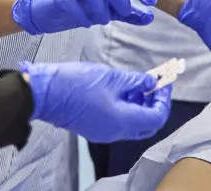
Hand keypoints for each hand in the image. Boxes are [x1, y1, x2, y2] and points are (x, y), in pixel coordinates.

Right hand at [12, 0, 156, 35]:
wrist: (48, 9)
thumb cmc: (81, 4)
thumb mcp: (108, 8)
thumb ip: (128, 12)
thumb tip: (149, 17)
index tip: (150, 2)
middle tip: (125, 11)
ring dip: (99, 5)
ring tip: (104, 20)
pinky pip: (69, 1)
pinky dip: (81, 13)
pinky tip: (87, 23)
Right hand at [21, 61, 171, 142]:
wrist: (45, 93)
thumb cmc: (75, 84)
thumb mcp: (112, 77)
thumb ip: (136, 82)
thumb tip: (151, 83)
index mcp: (123, 121)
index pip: (157, 117)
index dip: (164, 99)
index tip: (165, 82)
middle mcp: (115, 132)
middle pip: (147, 124)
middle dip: (155, 104)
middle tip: (156, 84)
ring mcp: (104, 132)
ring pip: (133, 124)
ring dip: (141, 105)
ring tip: (141, 83)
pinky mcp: (95, 128)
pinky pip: (119, 122)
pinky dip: (128, 108)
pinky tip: (125, 90)